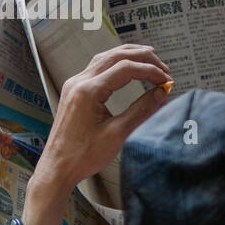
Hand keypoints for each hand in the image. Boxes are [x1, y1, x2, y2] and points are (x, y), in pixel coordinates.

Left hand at [27, 45, 170, 224]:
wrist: (58, 168)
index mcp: (88, 91)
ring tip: (149, 57)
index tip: (166, 80)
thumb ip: (143, 110)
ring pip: (105, 58)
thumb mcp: (119, 133)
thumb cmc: (82, 156)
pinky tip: (126, 67)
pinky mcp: (75, 91)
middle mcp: (79, 83)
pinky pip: (97, 68)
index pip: (126, 69)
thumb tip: (161, 93)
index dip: (150, 71)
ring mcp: (74, 85)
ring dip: (128, 56)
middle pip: (115, 57)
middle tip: (163, 67)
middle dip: (142, 58)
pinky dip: (116, 63)